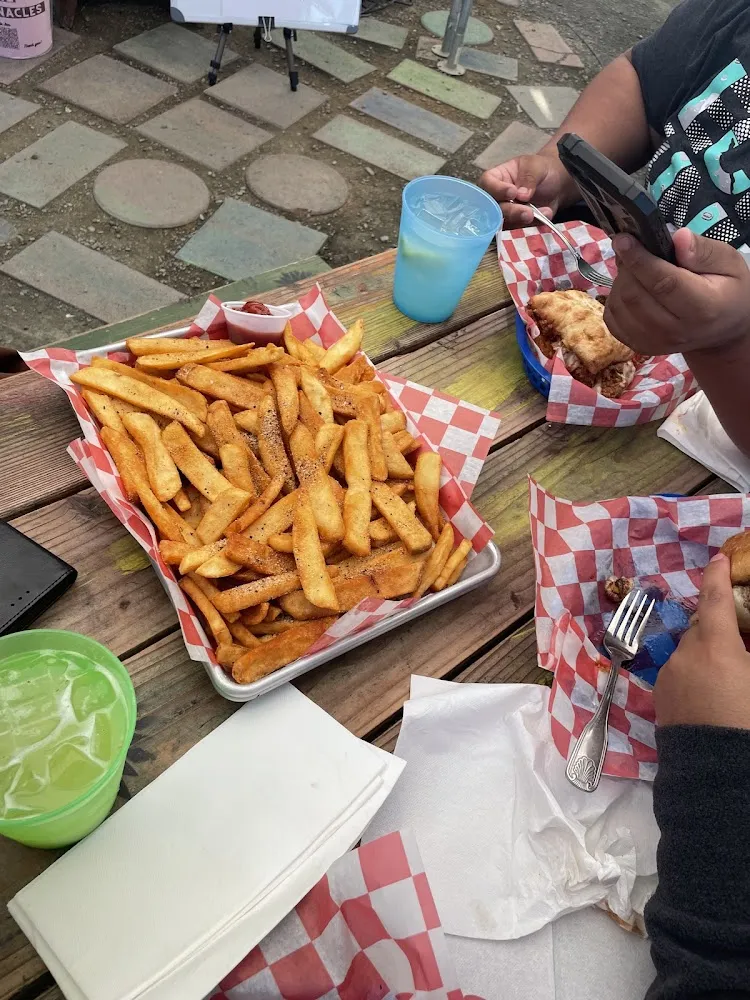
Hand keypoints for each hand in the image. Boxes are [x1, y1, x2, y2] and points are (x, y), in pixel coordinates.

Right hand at [478, 153, 572, 227]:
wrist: (557, 185)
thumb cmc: (542, 170)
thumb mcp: (537, 166)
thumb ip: (529, 178)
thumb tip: (521, 195)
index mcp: (498, 177)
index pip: (487, 183)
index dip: (497, 189)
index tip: (513, 192)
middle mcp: (497, 196)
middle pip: (494, 207)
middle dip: (511, 211)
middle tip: (527, 212)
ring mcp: (506, 212)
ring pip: (505, 222)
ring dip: (521, 220)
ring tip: (538, 214)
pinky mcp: (516, 224)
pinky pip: (519, 229)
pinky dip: (533, 224)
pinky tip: (546, 213)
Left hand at [604, 229, 749, 355]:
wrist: (721, 330)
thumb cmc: (726, 291)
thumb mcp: (729, 263)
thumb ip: (703, 250)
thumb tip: (677, 237)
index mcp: (702, 308)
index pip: (663, 283)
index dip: (639, 259)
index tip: (624, 239)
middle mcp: (676, 330)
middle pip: (635, 295)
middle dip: (627, 267)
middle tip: (631, 249)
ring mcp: (654, 342)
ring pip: (619, 307)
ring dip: (620, 281)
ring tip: (634, 268)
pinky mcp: (639, 346)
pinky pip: (612, 320)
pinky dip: (615, 299)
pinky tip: (631, 288)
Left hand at [654, 554, 749, 728]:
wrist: (716, 774)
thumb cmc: (747, 723)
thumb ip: (747, 650)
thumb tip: (741, 645)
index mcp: (715, 647)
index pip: (714, 599)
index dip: (717, 576)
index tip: (719, 560)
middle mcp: (686, 655)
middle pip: (702, 627)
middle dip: (718, 629)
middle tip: (738, 643)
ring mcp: (668, 677)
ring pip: (688, 652)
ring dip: (705, 654)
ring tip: (727, 678)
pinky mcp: (660, 698)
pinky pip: (677, 673)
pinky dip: (692, 673)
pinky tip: (709, 694)